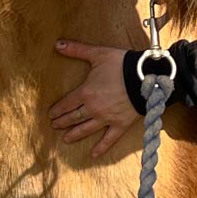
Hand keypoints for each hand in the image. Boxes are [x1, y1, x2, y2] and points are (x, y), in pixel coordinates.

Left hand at [49, 39, 134, 159]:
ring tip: (66, 139)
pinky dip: (101, 147)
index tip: (51, 115)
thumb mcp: (98, 54)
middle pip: (73, 118)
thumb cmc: (121, 64)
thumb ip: (77, 49)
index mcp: (85, 93)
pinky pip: (109, 139)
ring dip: (74, 134)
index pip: (66, 104)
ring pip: (86, 129)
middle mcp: (93, 108)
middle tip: (54, 126)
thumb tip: (57, 43)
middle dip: (62, 122)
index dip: (57, 110)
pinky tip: (93, 154)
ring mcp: (106, 118)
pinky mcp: (120, 124)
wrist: (146, 76)